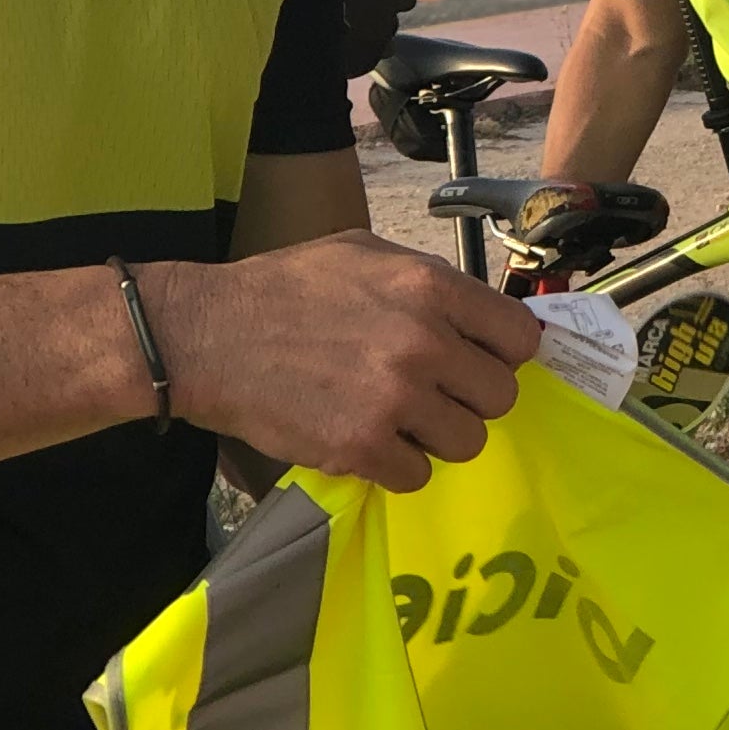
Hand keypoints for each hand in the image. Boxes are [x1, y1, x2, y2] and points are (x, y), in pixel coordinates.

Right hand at [141, 234, 536, 487]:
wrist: (208, 337)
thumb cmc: (284, 289)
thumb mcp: (364, 254)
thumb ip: (428, 282)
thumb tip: (478, 314)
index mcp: (430, 287)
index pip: (519, 338)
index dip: (502, 354)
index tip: (478, 361)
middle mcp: (424, 342)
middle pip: (501, 396)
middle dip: (470, 398)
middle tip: (432, 393)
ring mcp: (395, 399)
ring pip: (468, 441)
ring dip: (437, 436)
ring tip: (398, 419)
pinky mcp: (363, 448)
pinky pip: (418, 476)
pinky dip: (397, 466)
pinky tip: (368, 441)